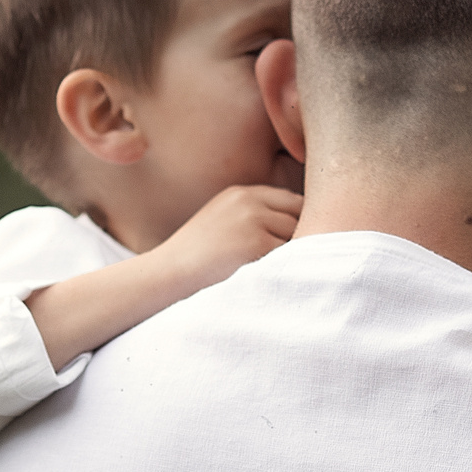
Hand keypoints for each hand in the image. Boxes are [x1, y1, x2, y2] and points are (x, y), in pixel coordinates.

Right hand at [150, 184, 302, 295]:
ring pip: (299, 234)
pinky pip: (291, 255)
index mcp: (240, 193)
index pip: (290, 200)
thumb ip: (254, 215)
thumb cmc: (195, 258)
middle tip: (299, 258)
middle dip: (302, 235)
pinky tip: (278, 277)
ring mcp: (253, 220)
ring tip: (283, 269)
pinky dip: (289, 267)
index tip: (298, 243)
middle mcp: (248, 201)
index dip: (300, 222)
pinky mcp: (258, 244)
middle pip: (299, 214)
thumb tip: (301, 225)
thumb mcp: (223, 221)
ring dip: (296, 253)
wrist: (169, 274)